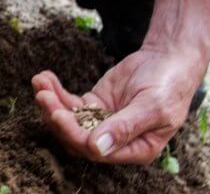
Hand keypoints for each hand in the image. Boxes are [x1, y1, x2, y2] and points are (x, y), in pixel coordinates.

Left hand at [31, 48, 206, 163]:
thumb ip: (125, 127)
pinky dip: (56, 92)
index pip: (96, 150)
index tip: (58, 114)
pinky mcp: (94, 104)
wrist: (169, 58)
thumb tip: (97, 148)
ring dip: (51, 103)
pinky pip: (70, 103)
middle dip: (56, 117)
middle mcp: (116, 141)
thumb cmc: (169, 85)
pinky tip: (45, 78)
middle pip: (76, 137)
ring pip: (69, 120)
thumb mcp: (152, 106)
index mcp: (136, 149)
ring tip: (40, 82)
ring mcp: (102, 122)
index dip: (74, 134)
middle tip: (43, 96)